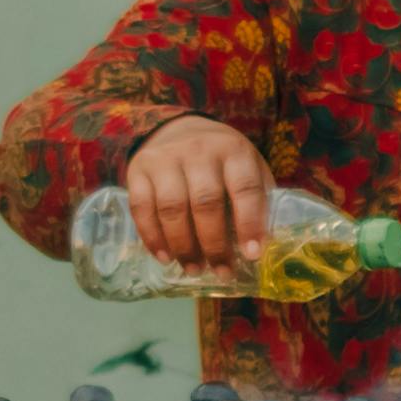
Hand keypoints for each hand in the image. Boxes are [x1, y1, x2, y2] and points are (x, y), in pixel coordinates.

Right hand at [126, 116, 271, 274]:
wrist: (179, 129)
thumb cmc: (223, 161)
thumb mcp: (249, 168)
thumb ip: (258, 200)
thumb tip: (263, 246)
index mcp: (233, 150)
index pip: (244, 188)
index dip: (249, 223)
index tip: (252, 255)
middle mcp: (198, 150)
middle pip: (205, 202)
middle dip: (214, 244)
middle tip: (222, 272)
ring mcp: (165, 158)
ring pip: (172, 208)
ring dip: (183, 246)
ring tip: (194, 268)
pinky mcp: (138, 169)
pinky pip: (141, 208)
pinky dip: (152, 237)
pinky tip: (165, 257)